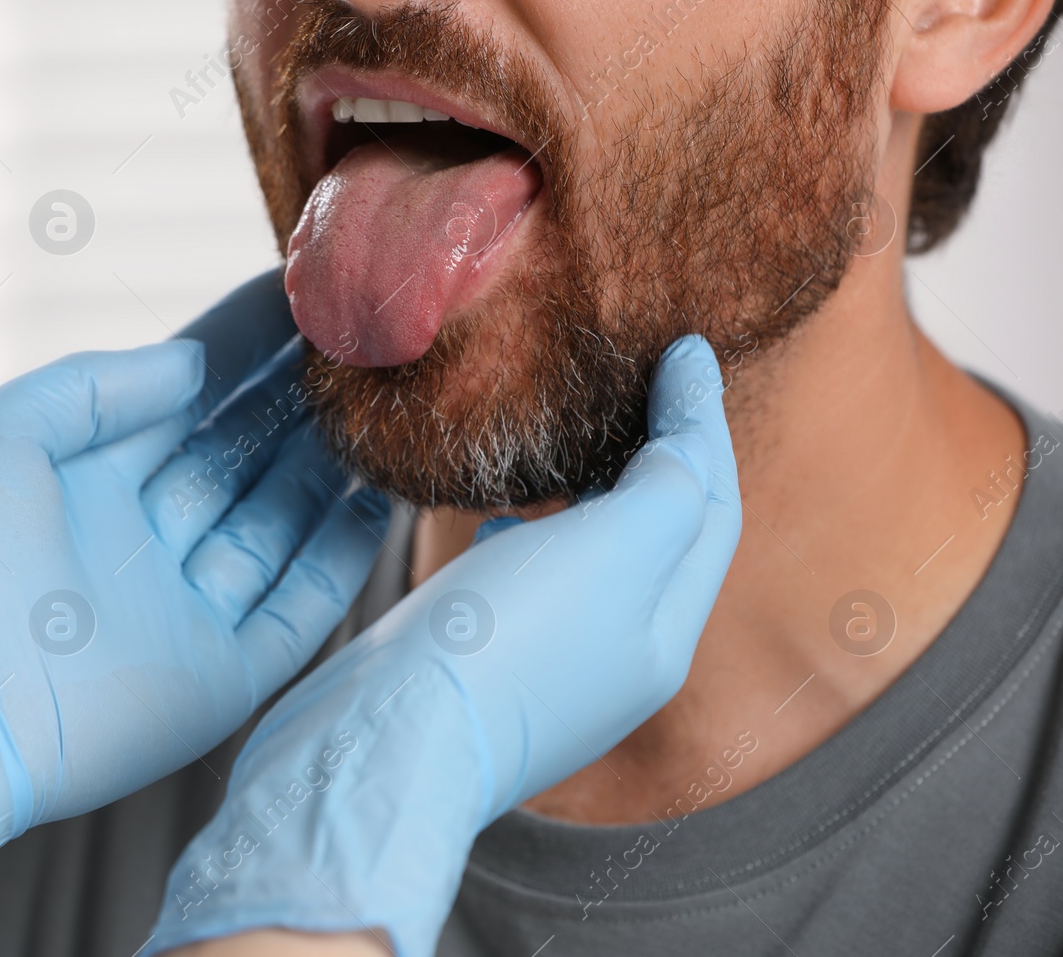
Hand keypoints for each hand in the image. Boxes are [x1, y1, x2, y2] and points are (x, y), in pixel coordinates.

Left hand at [0, 271, 390, 956]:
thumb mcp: (3, 432)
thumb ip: (97, 385)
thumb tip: (188, 363)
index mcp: (87, 478)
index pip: (185, 395)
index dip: (241, 345)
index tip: (303, 296)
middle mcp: (142, 537)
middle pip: (240, 455)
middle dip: (296, 399)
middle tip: (363, 345)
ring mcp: (185, 608)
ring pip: (277, 523)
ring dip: (326, 467)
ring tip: (382, 409)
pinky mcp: (219, 677)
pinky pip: (298, 607)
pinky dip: (339, 558)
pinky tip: (372, 501)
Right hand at [148, 335, 740, 956]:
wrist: (381, 746)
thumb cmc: (501, 646)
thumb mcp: (613, 552)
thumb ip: (668, 487)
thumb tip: (692, 426)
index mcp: (663, 632)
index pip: (708, 508)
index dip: (702, 420)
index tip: (686, 345)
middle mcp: (614, 656)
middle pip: (657, 534)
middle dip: (657, 453)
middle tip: (641, 377)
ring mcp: (543, 666)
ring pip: (590, 556)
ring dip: (592, 491)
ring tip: (577, 433)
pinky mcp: (475, 663)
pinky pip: (524, 579)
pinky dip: (528, 530)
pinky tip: (493, 511)